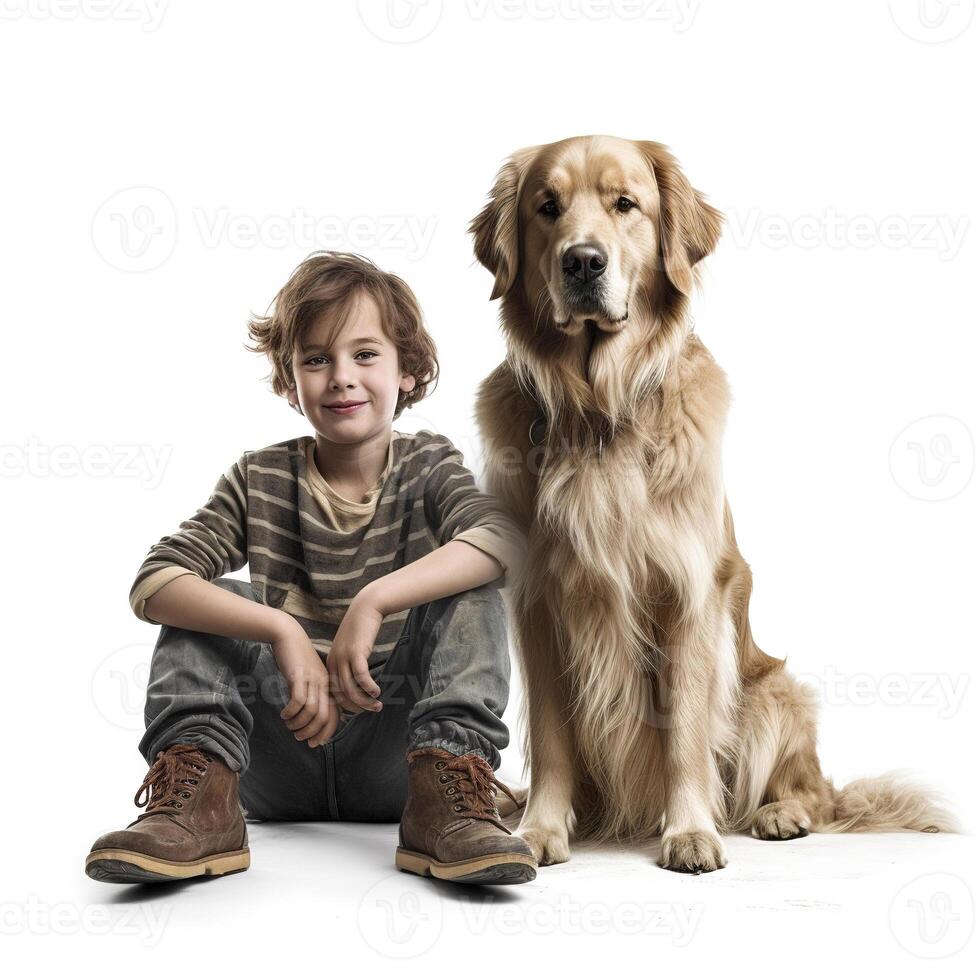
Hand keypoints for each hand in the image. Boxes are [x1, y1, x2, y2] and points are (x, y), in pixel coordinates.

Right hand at [270, 621, 339, 748]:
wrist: (288, 634)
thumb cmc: (296, 658)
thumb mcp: (309, 676)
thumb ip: (312, 693)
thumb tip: (308, 716)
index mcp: (329, 685)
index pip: (335, 715)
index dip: (326, 732)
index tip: (315, 743)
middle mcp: (324, 683)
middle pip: (325, 716)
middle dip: (313, 732)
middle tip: (299, 737)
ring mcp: (312, 679)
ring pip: (312, 711)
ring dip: (299, 724)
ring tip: (289, 725)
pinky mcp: (298, 675)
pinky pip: (298, 701)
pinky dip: (291, 712)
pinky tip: (284, 714)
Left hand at [327, 592, 384, 714]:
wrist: (366, 607)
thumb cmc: (360, 629)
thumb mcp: (350, 649)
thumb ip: (348, 665)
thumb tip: (356, 685)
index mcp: (330, 664)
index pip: (333, 693)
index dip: (346, 705)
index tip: (361, 710)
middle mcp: (333, 662)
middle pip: (341, 695)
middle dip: (357, 707)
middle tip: (373, 710)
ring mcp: (343, 657)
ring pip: (351, 689)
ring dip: (365, 701)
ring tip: (378, 705)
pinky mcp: (356, 652)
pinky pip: (361, 676)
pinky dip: (369, 688)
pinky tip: (377, 692)